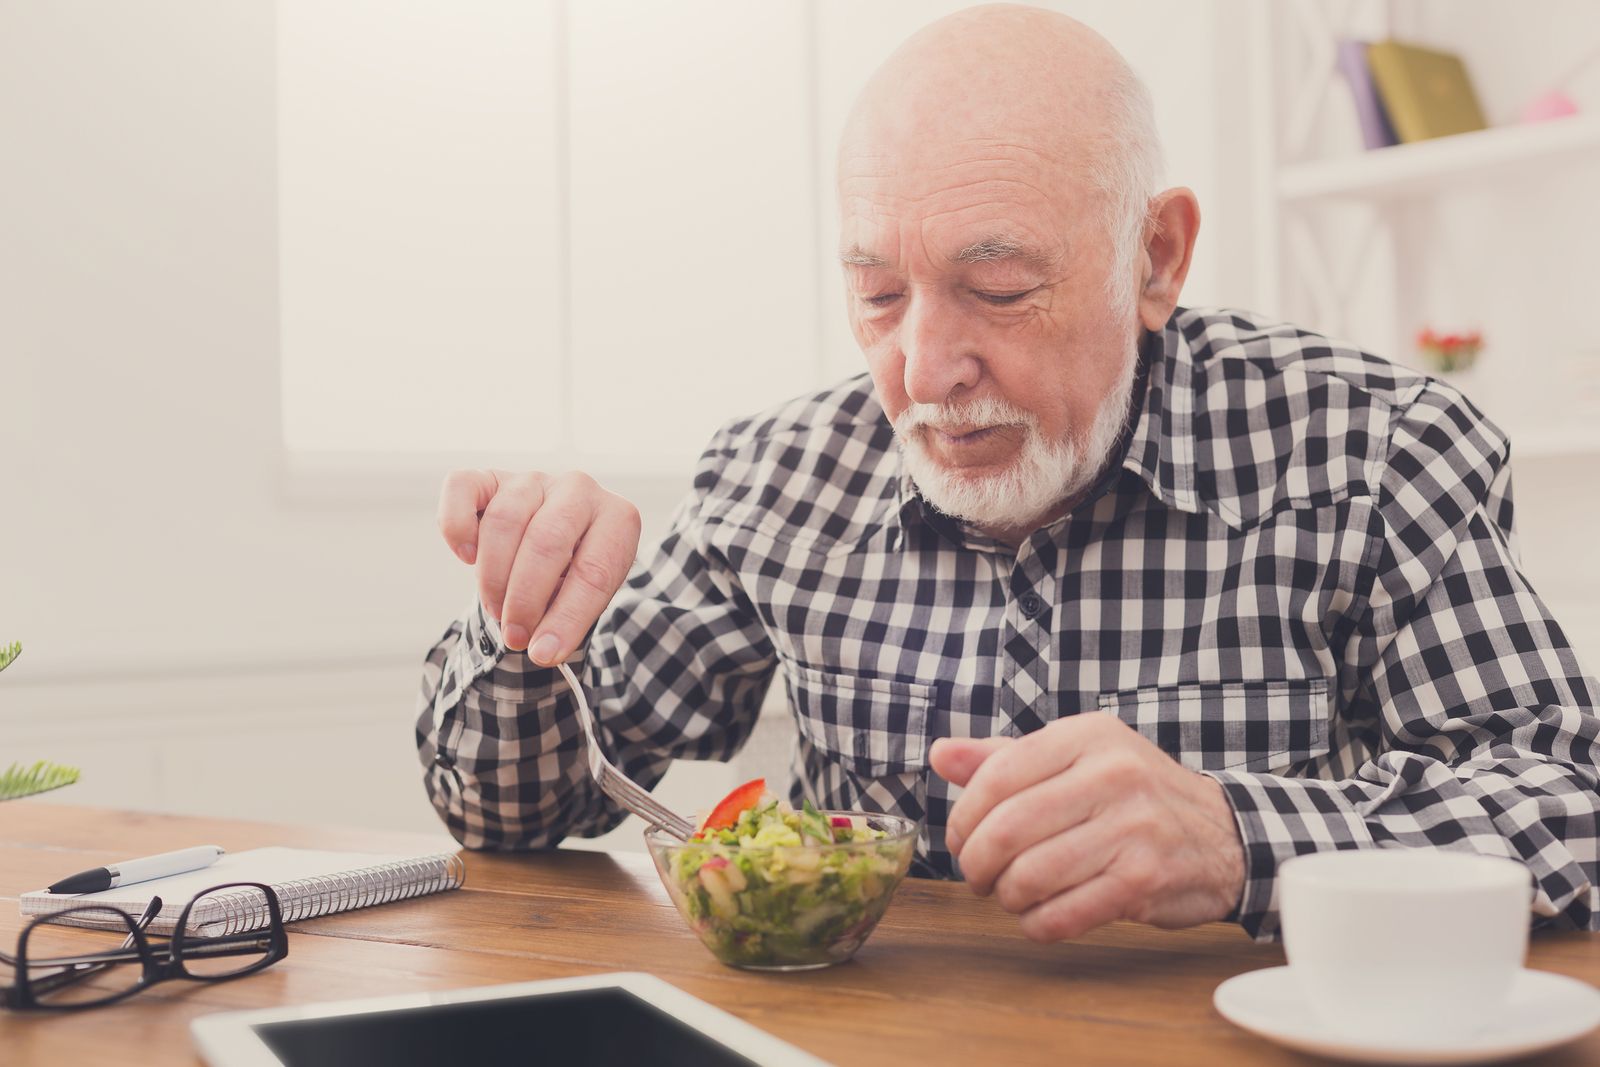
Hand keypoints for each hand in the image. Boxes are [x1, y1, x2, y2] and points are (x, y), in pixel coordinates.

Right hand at [436, 469, 640, 662]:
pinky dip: (457, 527)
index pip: (593, 571)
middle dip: (525, 600)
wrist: (559, 541)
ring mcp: (533, 479)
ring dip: (494, 577)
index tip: (544, 653)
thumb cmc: (575, 573)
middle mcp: (579, 488)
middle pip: (545, 542)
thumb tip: (541, 651)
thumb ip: (568, 620)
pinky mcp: (491, 477)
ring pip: (503, 521)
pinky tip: (467, 557)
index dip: (566, 618)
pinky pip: (462, 489)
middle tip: (515, 636)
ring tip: (498, 609)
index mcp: (617, 518)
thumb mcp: (587, 597)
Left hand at [930, 713, 1244, 941]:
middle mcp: (1113, 775)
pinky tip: (1039, 917)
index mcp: (1087, 736)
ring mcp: (1133, 828)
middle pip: (1008, 829)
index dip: (965, 817)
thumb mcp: (1076, 758)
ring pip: (1031, 875)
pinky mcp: (1145, 879)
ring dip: (1007, 896)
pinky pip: (1065, 913)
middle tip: (978, 876)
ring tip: (1010, 895)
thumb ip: (1005, 757)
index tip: (962, 840)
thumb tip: (941, 754)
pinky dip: (1038, 924)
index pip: (998, 776)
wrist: (1222, 835)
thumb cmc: (1134, 795)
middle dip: (977, 864)